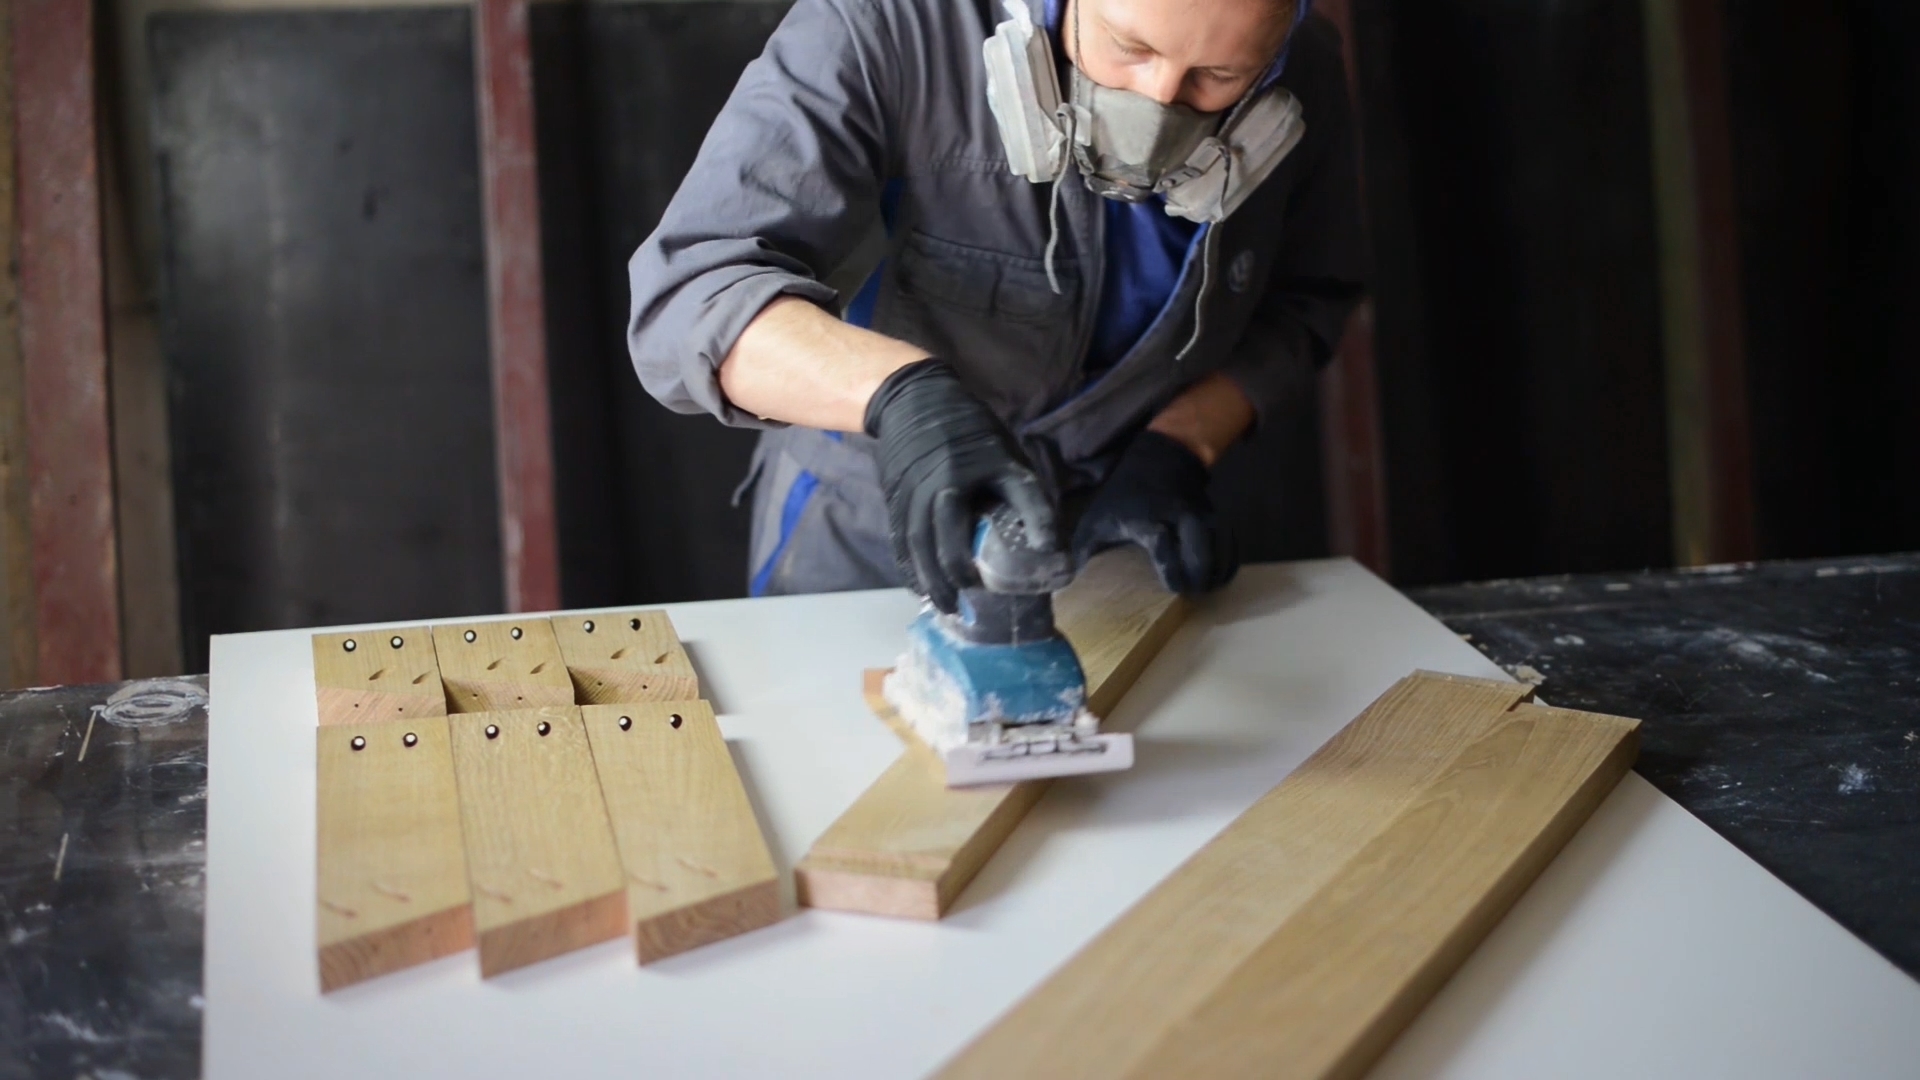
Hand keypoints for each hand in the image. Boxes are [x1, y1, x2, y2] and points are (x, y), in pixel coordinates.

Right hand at [864, 359, 1059, 612]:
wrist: (913, 400)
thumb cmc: (969, 430)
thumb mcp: (1003, 448)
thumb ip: (1018, 488)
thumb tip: (1045, 539)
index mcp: (990, 461)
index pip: (1024, 492)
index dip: (1040, 522)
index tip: (1049, 550)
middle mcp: (950, 478)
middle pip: (950, 535)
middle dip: (960, 571)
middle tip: (974, 594)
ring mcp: (918, 489)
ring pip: (920, 543)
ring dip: (933, 579)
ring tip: (948, 605)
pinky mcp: (896, 497)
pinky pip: (901, 539)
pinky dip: (911, 567)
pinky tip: (921, 587)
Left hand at [1073, 429, 1236, 593]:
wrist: (1160, 460)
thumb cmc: (1123, 496)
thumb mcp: (1097, 516)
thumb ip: (1084, 547)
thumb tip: (1071, 579)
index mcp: (1145, 518)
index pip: (1162, 541)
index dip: (1170, 566)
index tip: (1172, 587)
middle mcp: (1178, 515)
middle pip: (1199, 543)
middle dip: (1199, 574)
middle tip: (1193, 595)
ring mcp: (1200, 515)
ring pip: (1219, 543)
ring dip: (1217, 570)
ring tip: (1209, 592)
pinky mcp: (1215, 517)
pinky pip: (1230, 541)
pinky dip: (1229, 561)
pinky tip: (1221, 579)